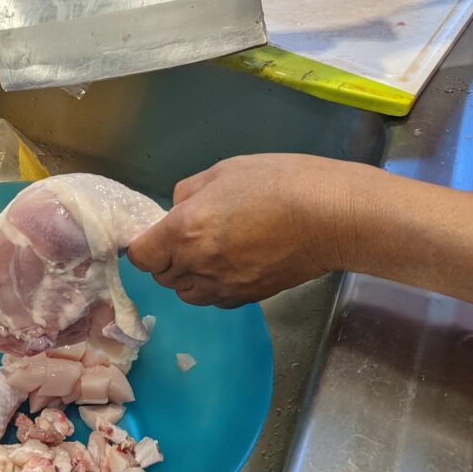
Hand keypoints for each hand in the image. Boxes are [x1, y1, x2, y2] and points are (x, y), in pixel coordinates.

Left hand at [128, 154, 377, 306]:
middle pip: (162, 277)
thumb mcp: (224, 171)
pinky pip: (216, 300)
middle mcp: (199, 265)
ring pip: (187, 294)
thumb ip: (189, 192)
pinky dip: (214, 287)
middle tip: (186, 237)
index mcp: (186, 230)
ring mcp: (224, 286)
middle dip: (166, 259)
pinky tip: (231, 265)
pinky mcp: (248, 298)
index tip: (157, 233)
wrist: (330, 217)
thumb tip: (176, 209)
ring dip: (188, 277)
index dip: (145, 245)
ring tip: (208, 253)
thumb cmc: (278, 183)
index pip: (142, 256)